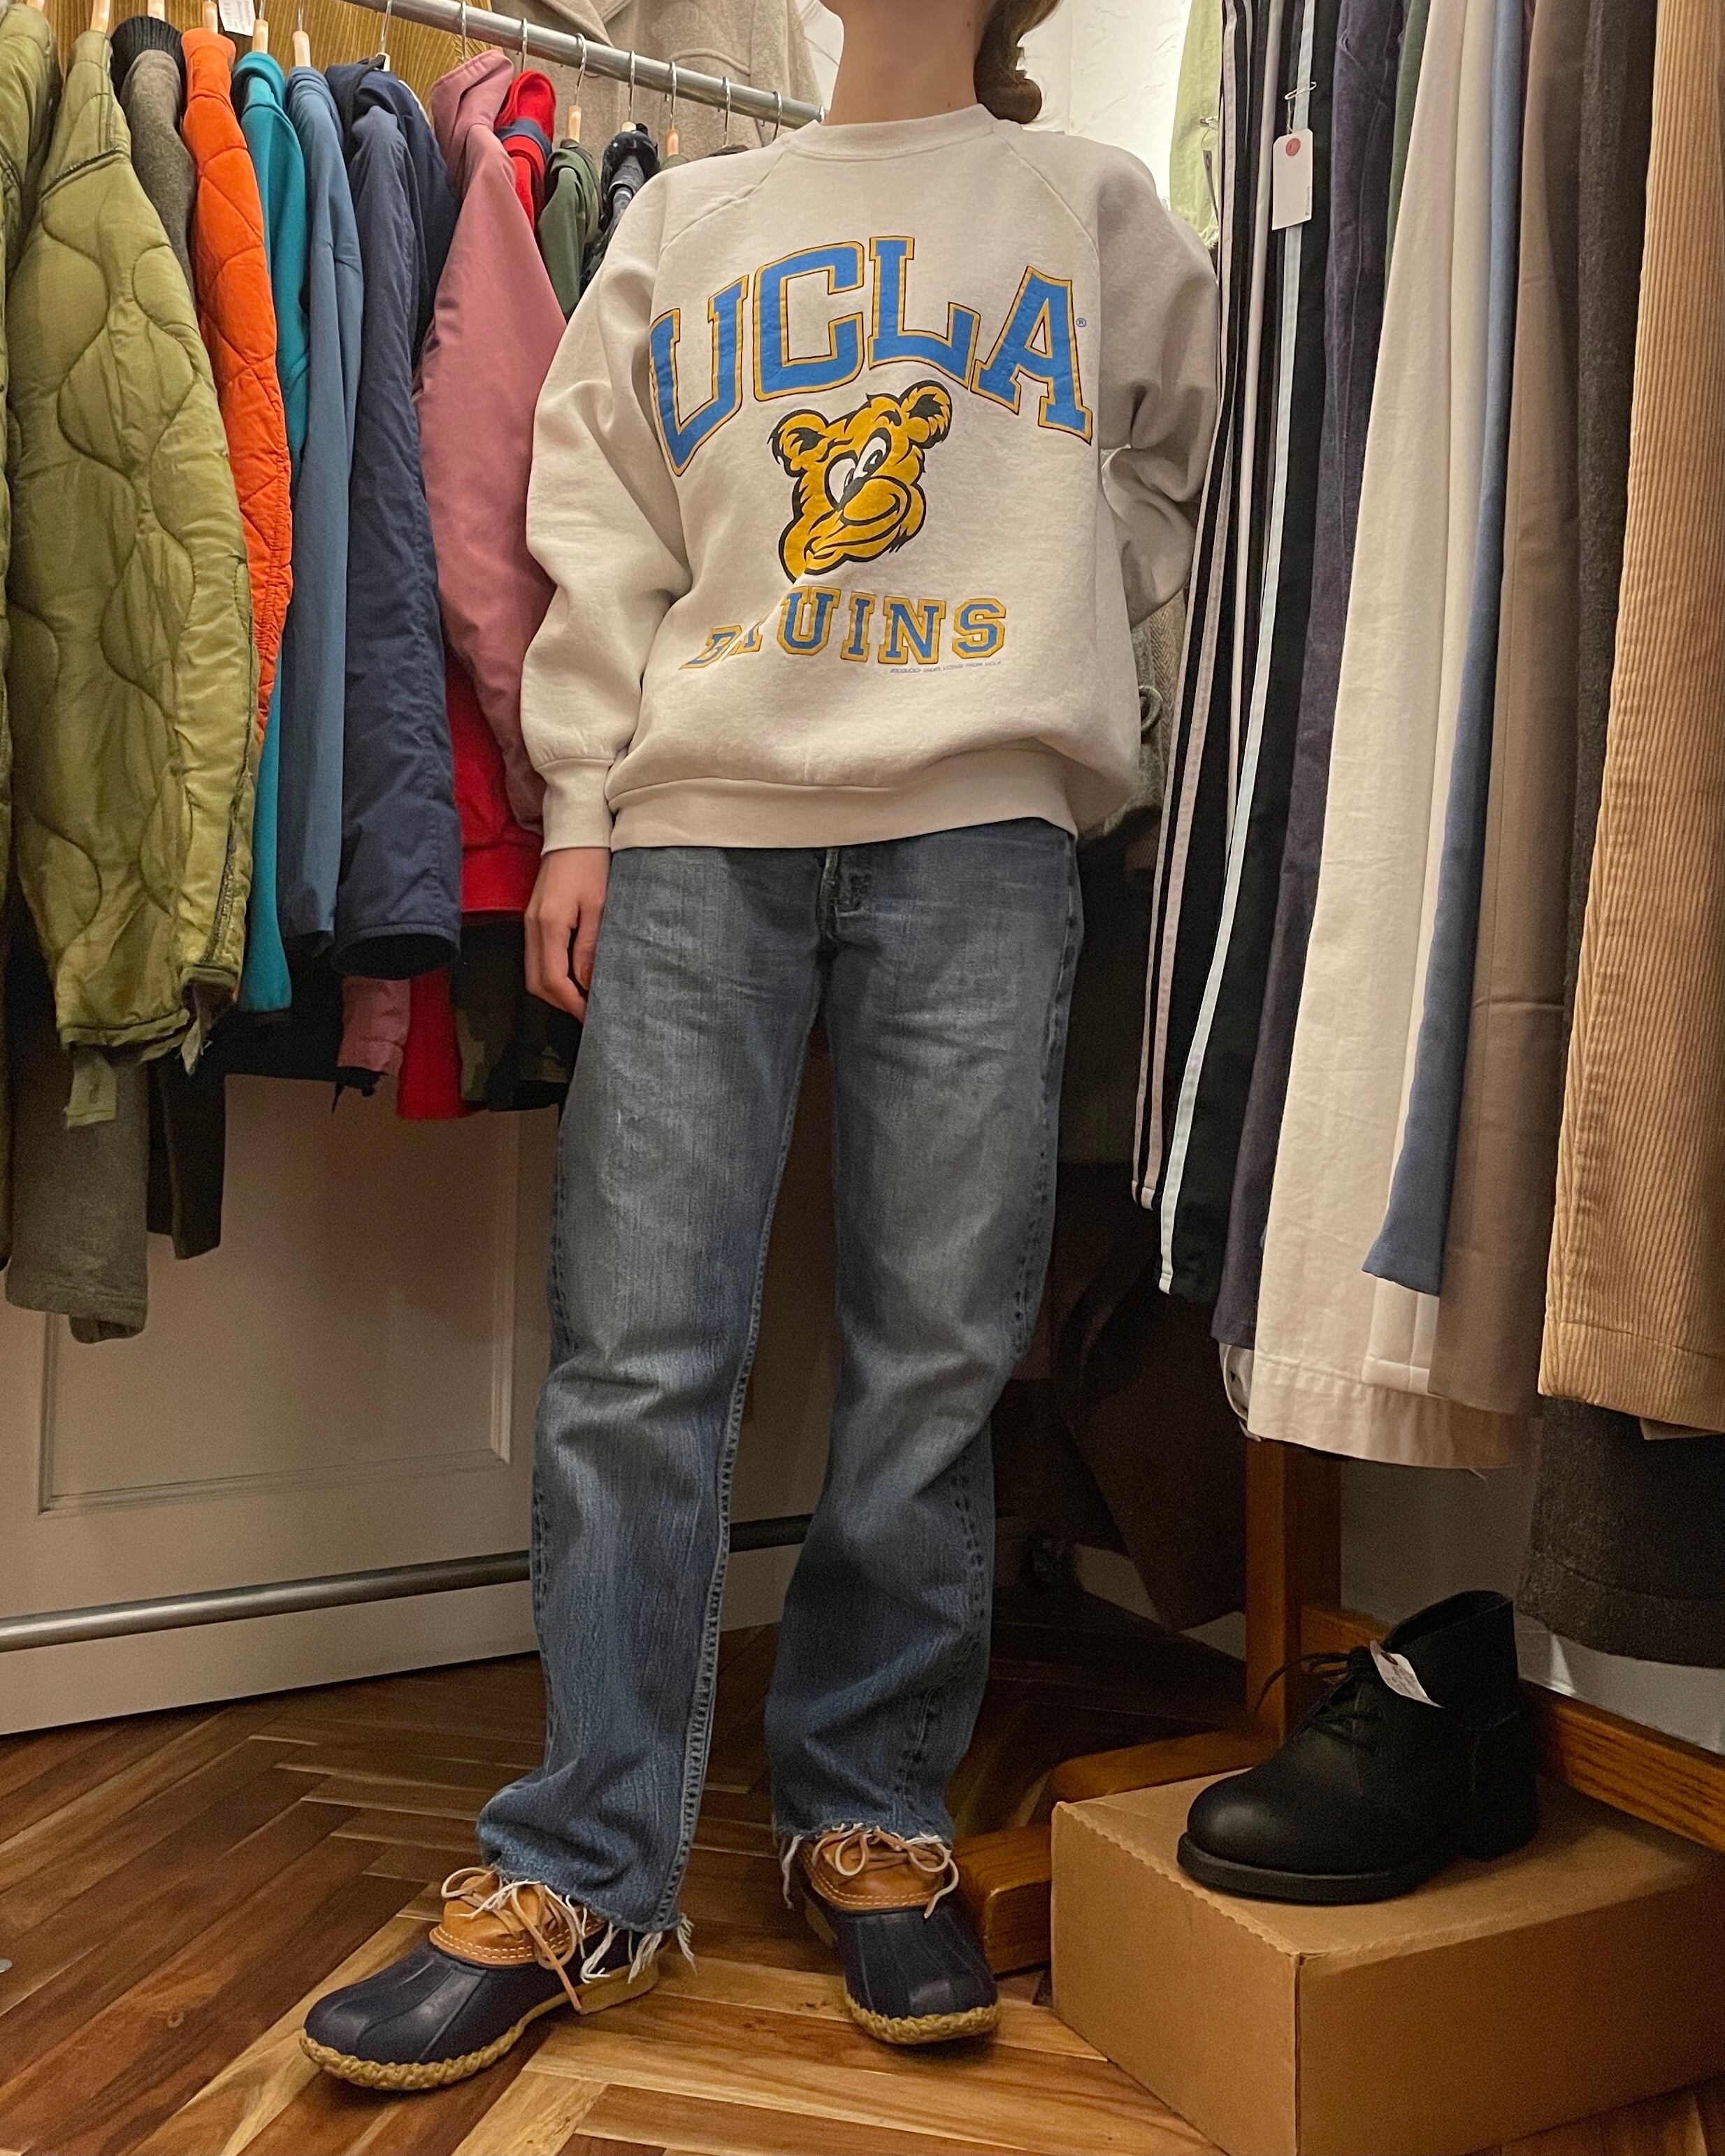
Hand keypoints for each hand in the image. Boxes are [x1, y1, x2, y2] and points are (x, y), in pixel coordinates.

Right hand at [525, 846, 609, 1020]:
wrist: (575, 833)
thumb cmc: (592, 864)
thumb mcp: (598, 907)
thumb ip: (589, 947)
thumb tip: (587, 983)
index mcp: (548, 925)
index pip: (553, 979)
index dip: (571, 1003)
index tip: (591, 1016)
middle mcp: (532, 927)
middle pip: (536, 982)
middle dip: (560, 1002)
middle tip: (589, 1012)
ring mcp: (529, 922)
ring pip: (533, 972)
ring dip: (555, 990)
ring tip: (584, 998)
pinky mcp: (533, 918)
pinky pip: (536, 957)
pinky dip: (551, 973)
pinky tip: (573, 976)